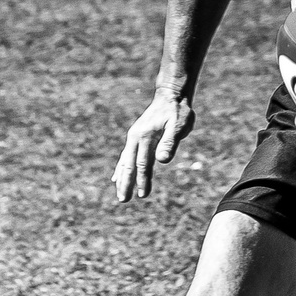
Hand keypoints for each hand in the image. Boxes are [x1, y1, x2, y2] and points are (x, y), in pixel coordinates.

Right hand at [110, 87, 194, 201]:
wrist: (170, 95)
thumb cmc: (177, 110)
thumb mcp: (178, 124)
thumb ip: (170, 142)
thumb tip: (162, 160)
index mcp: (145, 136)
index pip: (143, 163)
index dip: (143, 180)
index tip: (143, 195)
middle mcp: (135, 137)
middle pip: (130, 164)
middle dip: (127, 183)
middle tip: (123, 200)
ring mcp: (134, 137)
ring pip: (125, 161)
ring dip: (122, 178)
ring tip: (120, 193)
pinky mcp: (136, 137)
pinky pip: (126, 156)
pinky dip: (121, 168)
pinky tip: (116, 177)